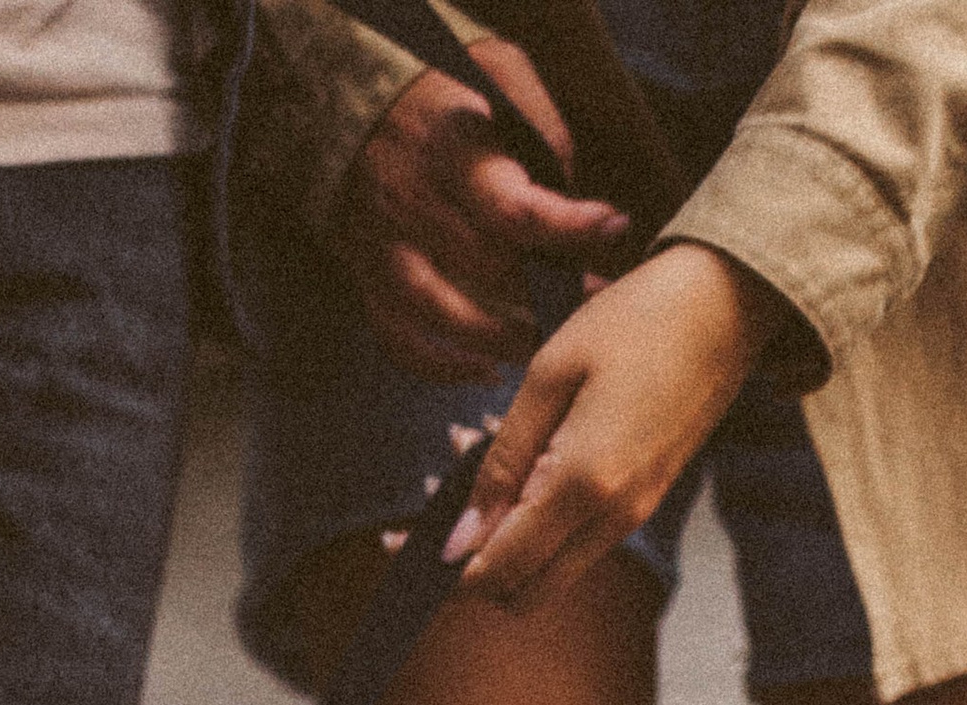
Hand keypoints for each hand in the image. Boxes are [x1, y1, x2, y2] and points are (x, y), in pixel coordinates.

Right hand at [335, 45, 626, 380]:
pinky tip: (485, 370)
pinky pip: (400, 341)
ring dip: (499, 340)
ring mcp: (386, 250)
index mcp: (451, 151)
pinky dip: (442, 367)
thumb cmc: (445, 94)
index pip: (512, 207)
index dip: (567, 227)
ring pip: (442, 316)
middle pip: (486, 271)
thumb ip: (540, 125)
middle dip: (546, 293)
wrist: (354, 106)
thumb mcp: (499, 72)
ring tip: (542, 344)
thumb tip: (571, 192)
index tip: (612, 226)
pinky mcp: (370, 281)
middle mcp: (414, 205)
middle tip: (590, 299)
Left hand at [444, 244, 781, 603]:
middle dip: (471, 570)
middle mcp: (613, 519)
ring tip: (475, 458)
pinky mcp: (644, 501)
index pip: (497, 569)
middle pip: (521, 594)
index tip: (401, 542)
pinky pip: (576, 540)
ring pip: (548, 573)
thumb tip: (460, 538)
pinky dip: (538, 522)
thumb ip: (501, 462)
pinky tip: (522, 460)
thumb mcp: (550, 373)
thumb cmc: (640, 318)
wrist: (732, 299)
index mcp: (584, 486)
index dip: (442, 570)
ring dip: (504, 542)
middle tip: (437, 514)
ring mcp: (634, 516)